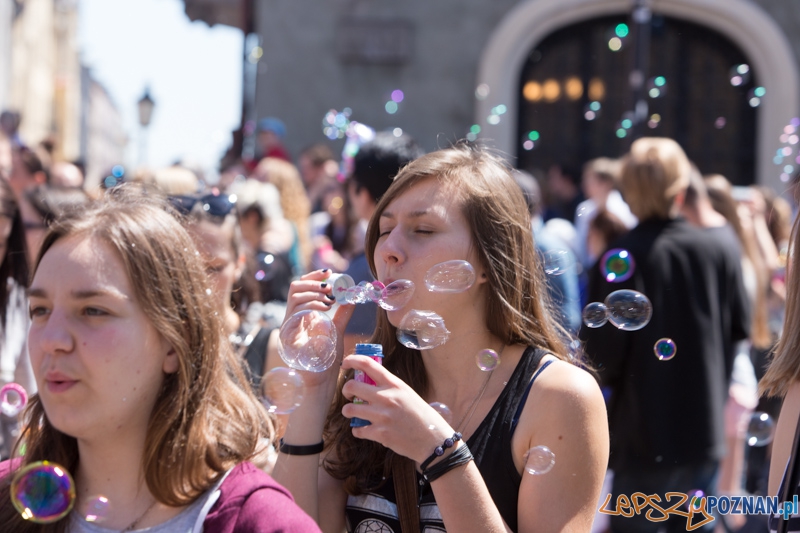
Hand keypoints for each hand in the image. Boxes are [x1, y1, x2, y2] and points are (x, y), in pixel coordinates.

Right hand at [282, 270, 354, 390]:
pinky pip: (296, 311)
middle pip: (295, 287)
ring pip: (294, 296)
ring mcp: (289, 324)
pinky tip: (326, 309)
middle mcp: (293, 316)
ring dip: (314, 292)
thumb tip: (352, 297)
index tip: (329, 273)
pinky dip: (312, 305)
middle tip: (331, 286)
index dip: (314, 276)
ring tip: (331, 300)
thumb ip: (343, 314)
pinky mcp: (289, 333)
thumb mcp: (338, 330)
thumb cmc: (326, 358)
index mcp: (302, 313)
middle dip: (313, 282)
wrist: (320, 380)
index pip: (302, 287)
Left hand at [340, 355, 455, 464]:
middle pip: (352, 386)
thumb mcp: (407, 393)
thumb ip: (389, 387)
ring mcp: (382, 416)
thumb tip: (370, 383)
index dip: (352, 360)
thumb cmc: (421, 415)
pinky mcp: (380, 434)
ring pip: (349, 409)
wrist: (433, 439)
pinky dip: (358, 431)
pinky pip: (357, 430)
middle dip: (345, 390)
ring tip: (353, 413)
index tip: (345, 363)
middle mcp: (386, 397)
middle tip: (349, 395)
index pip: (368, 364)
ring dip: (348, 411)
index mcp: (394, 384)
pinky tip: (364, 430)